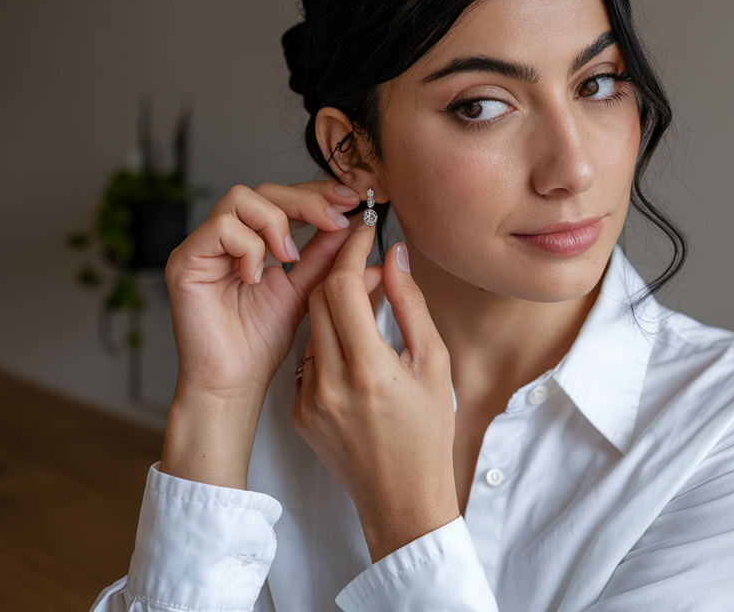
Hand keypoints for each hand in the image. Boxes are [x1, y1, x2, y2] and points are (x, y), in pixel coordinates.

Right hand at [160, 181, 359, 487]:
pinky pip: (221, 228)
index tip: (350, 200)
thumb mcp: (305, 290)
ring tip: (289, 259)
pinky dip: (249, 247)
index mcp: (250, 240)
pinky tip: (257, 277)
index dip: (315, 194)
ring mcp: (201, 247)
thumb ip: (325, 257)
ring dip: (275, 224)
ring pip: (239, 199)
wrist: (233, 383)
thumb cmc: (259, 343)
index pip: (281, 198)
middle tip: (334, 220)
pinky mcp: (185, 261)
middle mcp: (222, 238)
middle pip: (262, 190)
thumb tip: (357, 227)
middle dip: (304, 201)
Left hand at [292, 222, 459, 562]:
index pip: (342, 287)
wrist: (402, 498)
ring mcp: (309, 399)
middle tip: (369, 264)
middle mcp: (330, 383)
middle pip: (318, 300)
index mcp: (368, 369)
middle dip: (340, 272)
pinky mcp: (299, 412)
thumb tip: (393, 256)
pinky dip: (330, 343)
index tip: (365, 235)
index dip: (351, 252)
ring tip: (367, 305)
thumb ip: (409, 304)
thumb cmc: (429, 432)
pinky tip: (356, 351)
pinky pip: (309, 359)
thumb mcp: (433, 362)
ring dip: (335, 307)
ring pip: (312, 328)